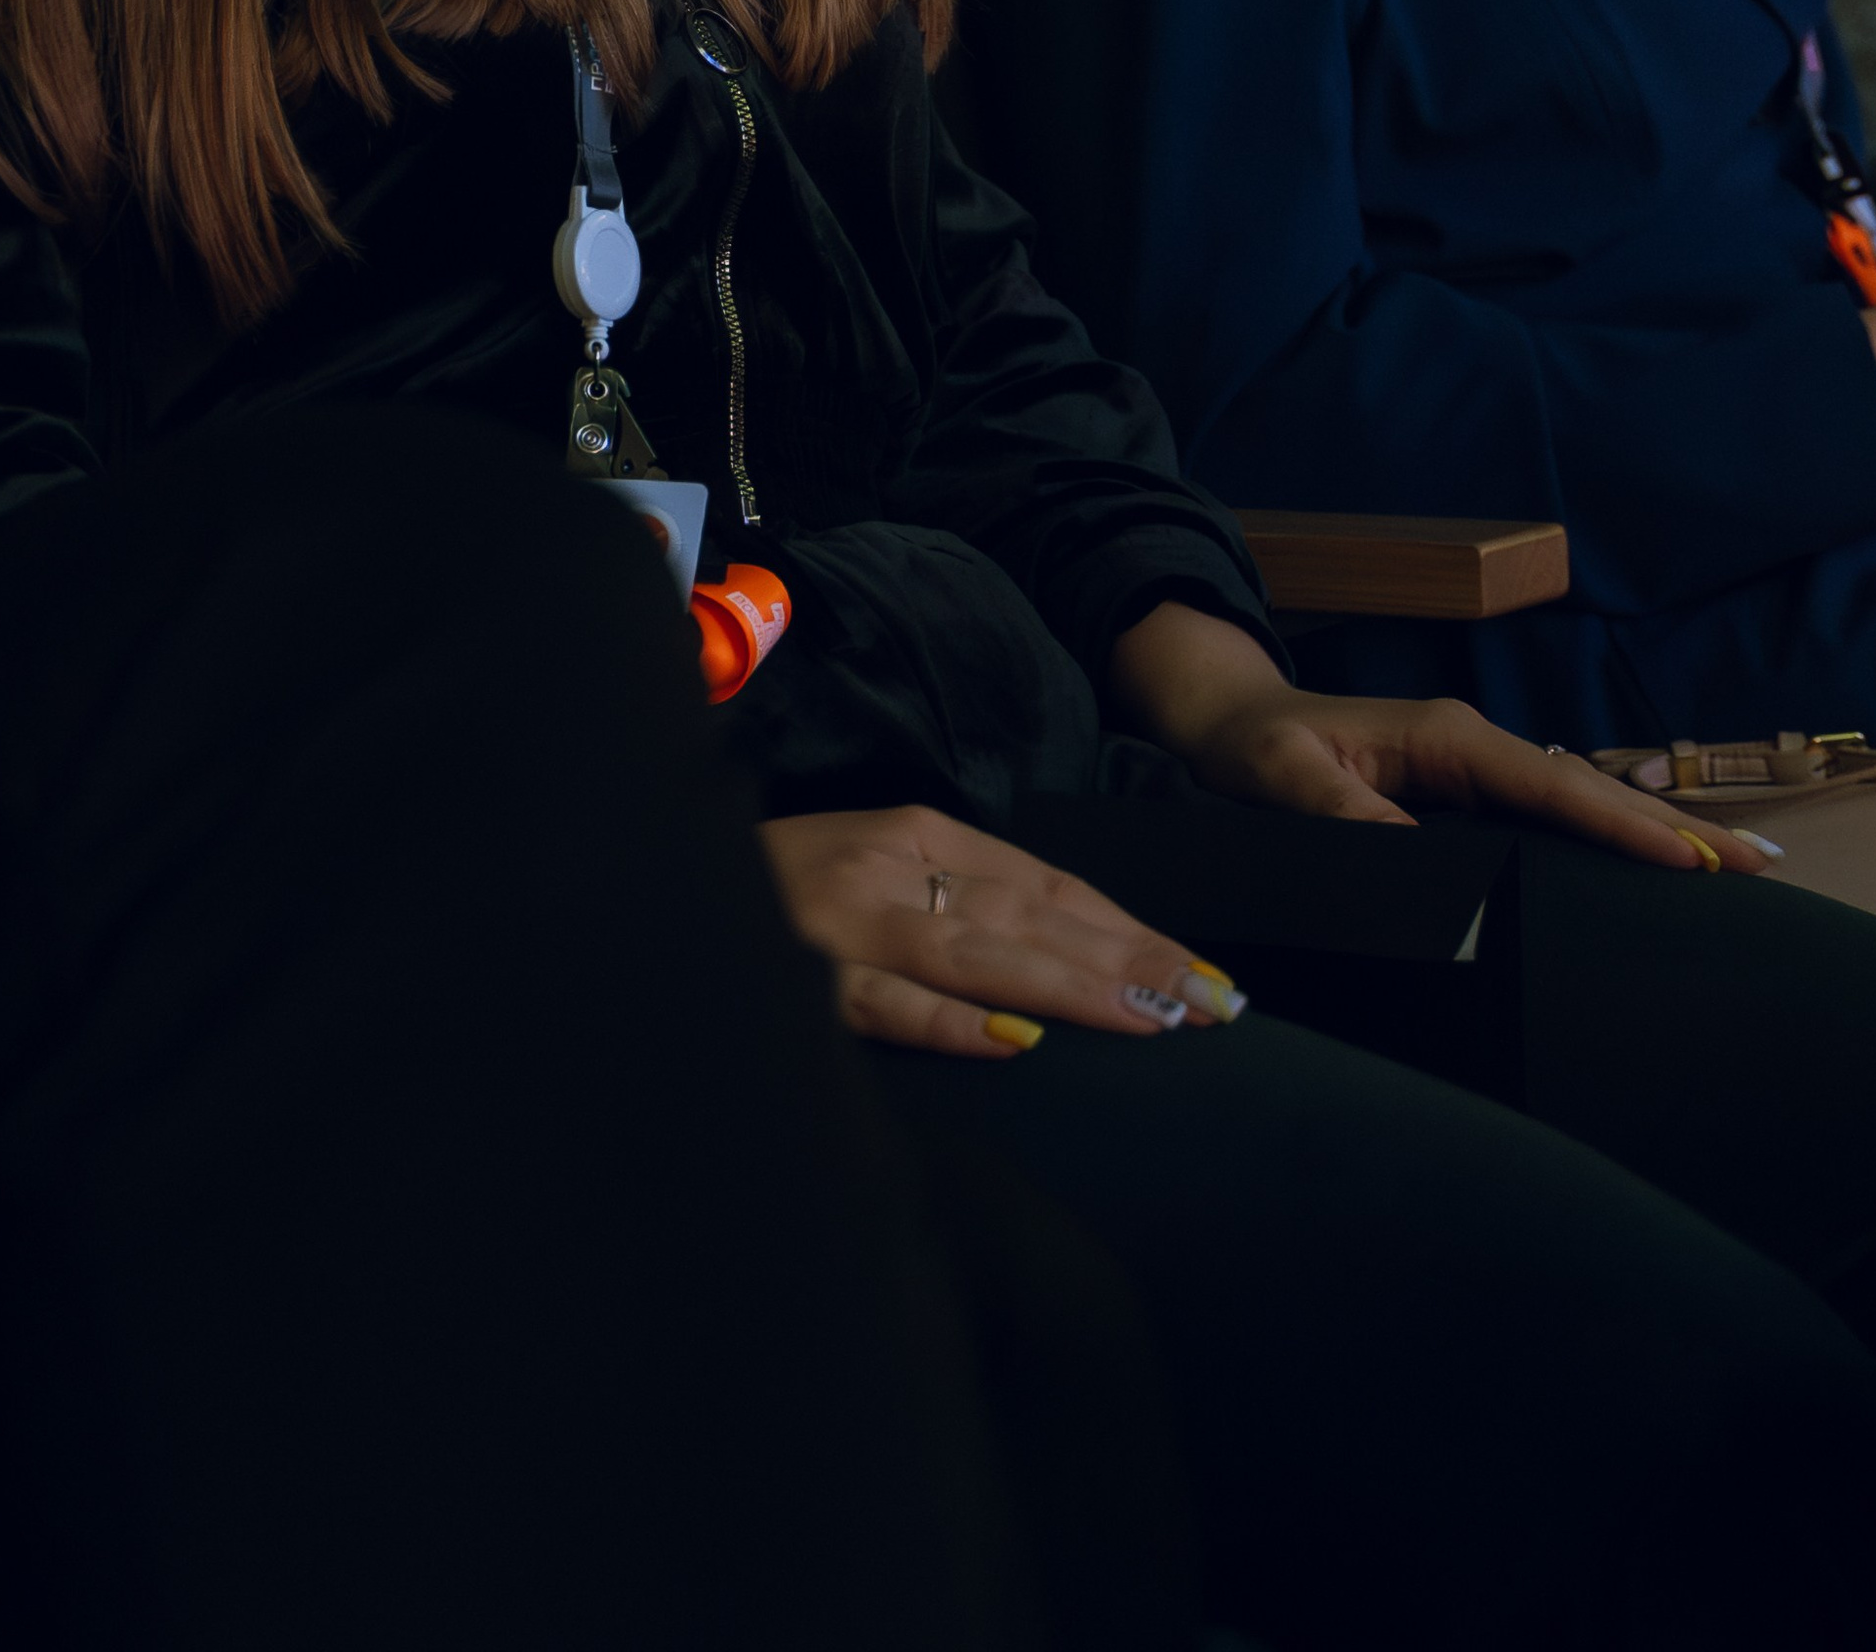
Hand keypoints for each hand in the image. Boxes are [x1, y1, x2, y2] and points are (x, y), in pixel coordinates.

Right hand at [758, 804, 1245, 1054]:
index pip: (1047, 885)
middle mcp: (891, 870)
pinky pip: (885, 1004)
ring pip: (976, 955)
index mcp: (916, 835)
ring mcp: (845, 925)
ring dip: (1069, 985)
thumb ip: (960, 901)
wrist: (663, 876)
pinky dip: (948, 1021)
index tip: (1203, 974)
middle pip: (1031, 917)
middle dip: (1129, 961)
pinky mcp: (802, 979)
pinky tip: (1011, 1040)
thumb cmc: (783, 886)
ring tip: (1150, 1014)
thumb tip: (1068, 958)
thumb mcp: (878, 868)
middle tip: (1212, 1003)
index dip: (1128, 929)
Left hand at [1110, 597, 1772, 876]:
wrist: (1224, 724)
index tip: (1682, 859)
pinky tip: (1648, 868)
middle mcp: (1470, 748)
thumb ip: (1340, 813)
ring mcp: (1473, 770)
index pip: (1548, 786)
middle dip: (1666, 827)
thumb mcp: (1279, 779)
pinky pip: (1551, 818)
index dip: (1617, 823)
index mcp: (1443, 739)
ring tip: (1731, 870)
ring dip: (1651, 833)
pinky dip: (1606, 839)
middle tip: (1752, 868)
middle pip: (1584, 792)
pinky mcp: (1467, 794)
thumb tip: (1409, 849)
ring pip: (1577, 804)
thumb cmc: (1248, 747)